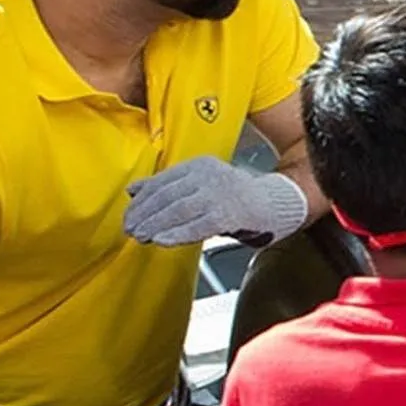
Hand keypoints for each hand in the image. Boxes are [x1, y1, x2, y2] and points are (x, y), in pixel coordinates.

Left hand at [124, 156, 307, 247]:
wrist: (276, 204)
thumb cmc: (236, 197)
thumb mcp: (200, 184)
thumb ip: (168, 185)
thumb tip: (133, 190)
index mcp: (199, 165)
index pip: (162, 181)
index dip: (142, 201)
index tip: (129, 215)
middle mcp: (208, 175)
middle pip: (167, 196)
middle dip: (145, 215)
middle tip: (130, 229)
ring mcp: (220, 193)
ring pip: (178, 210)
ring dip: (156, 226)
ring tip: (142, 236)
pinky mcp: (230, 213)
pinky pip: (197, 225)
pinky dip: (177, 234)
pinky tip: (162, 241)